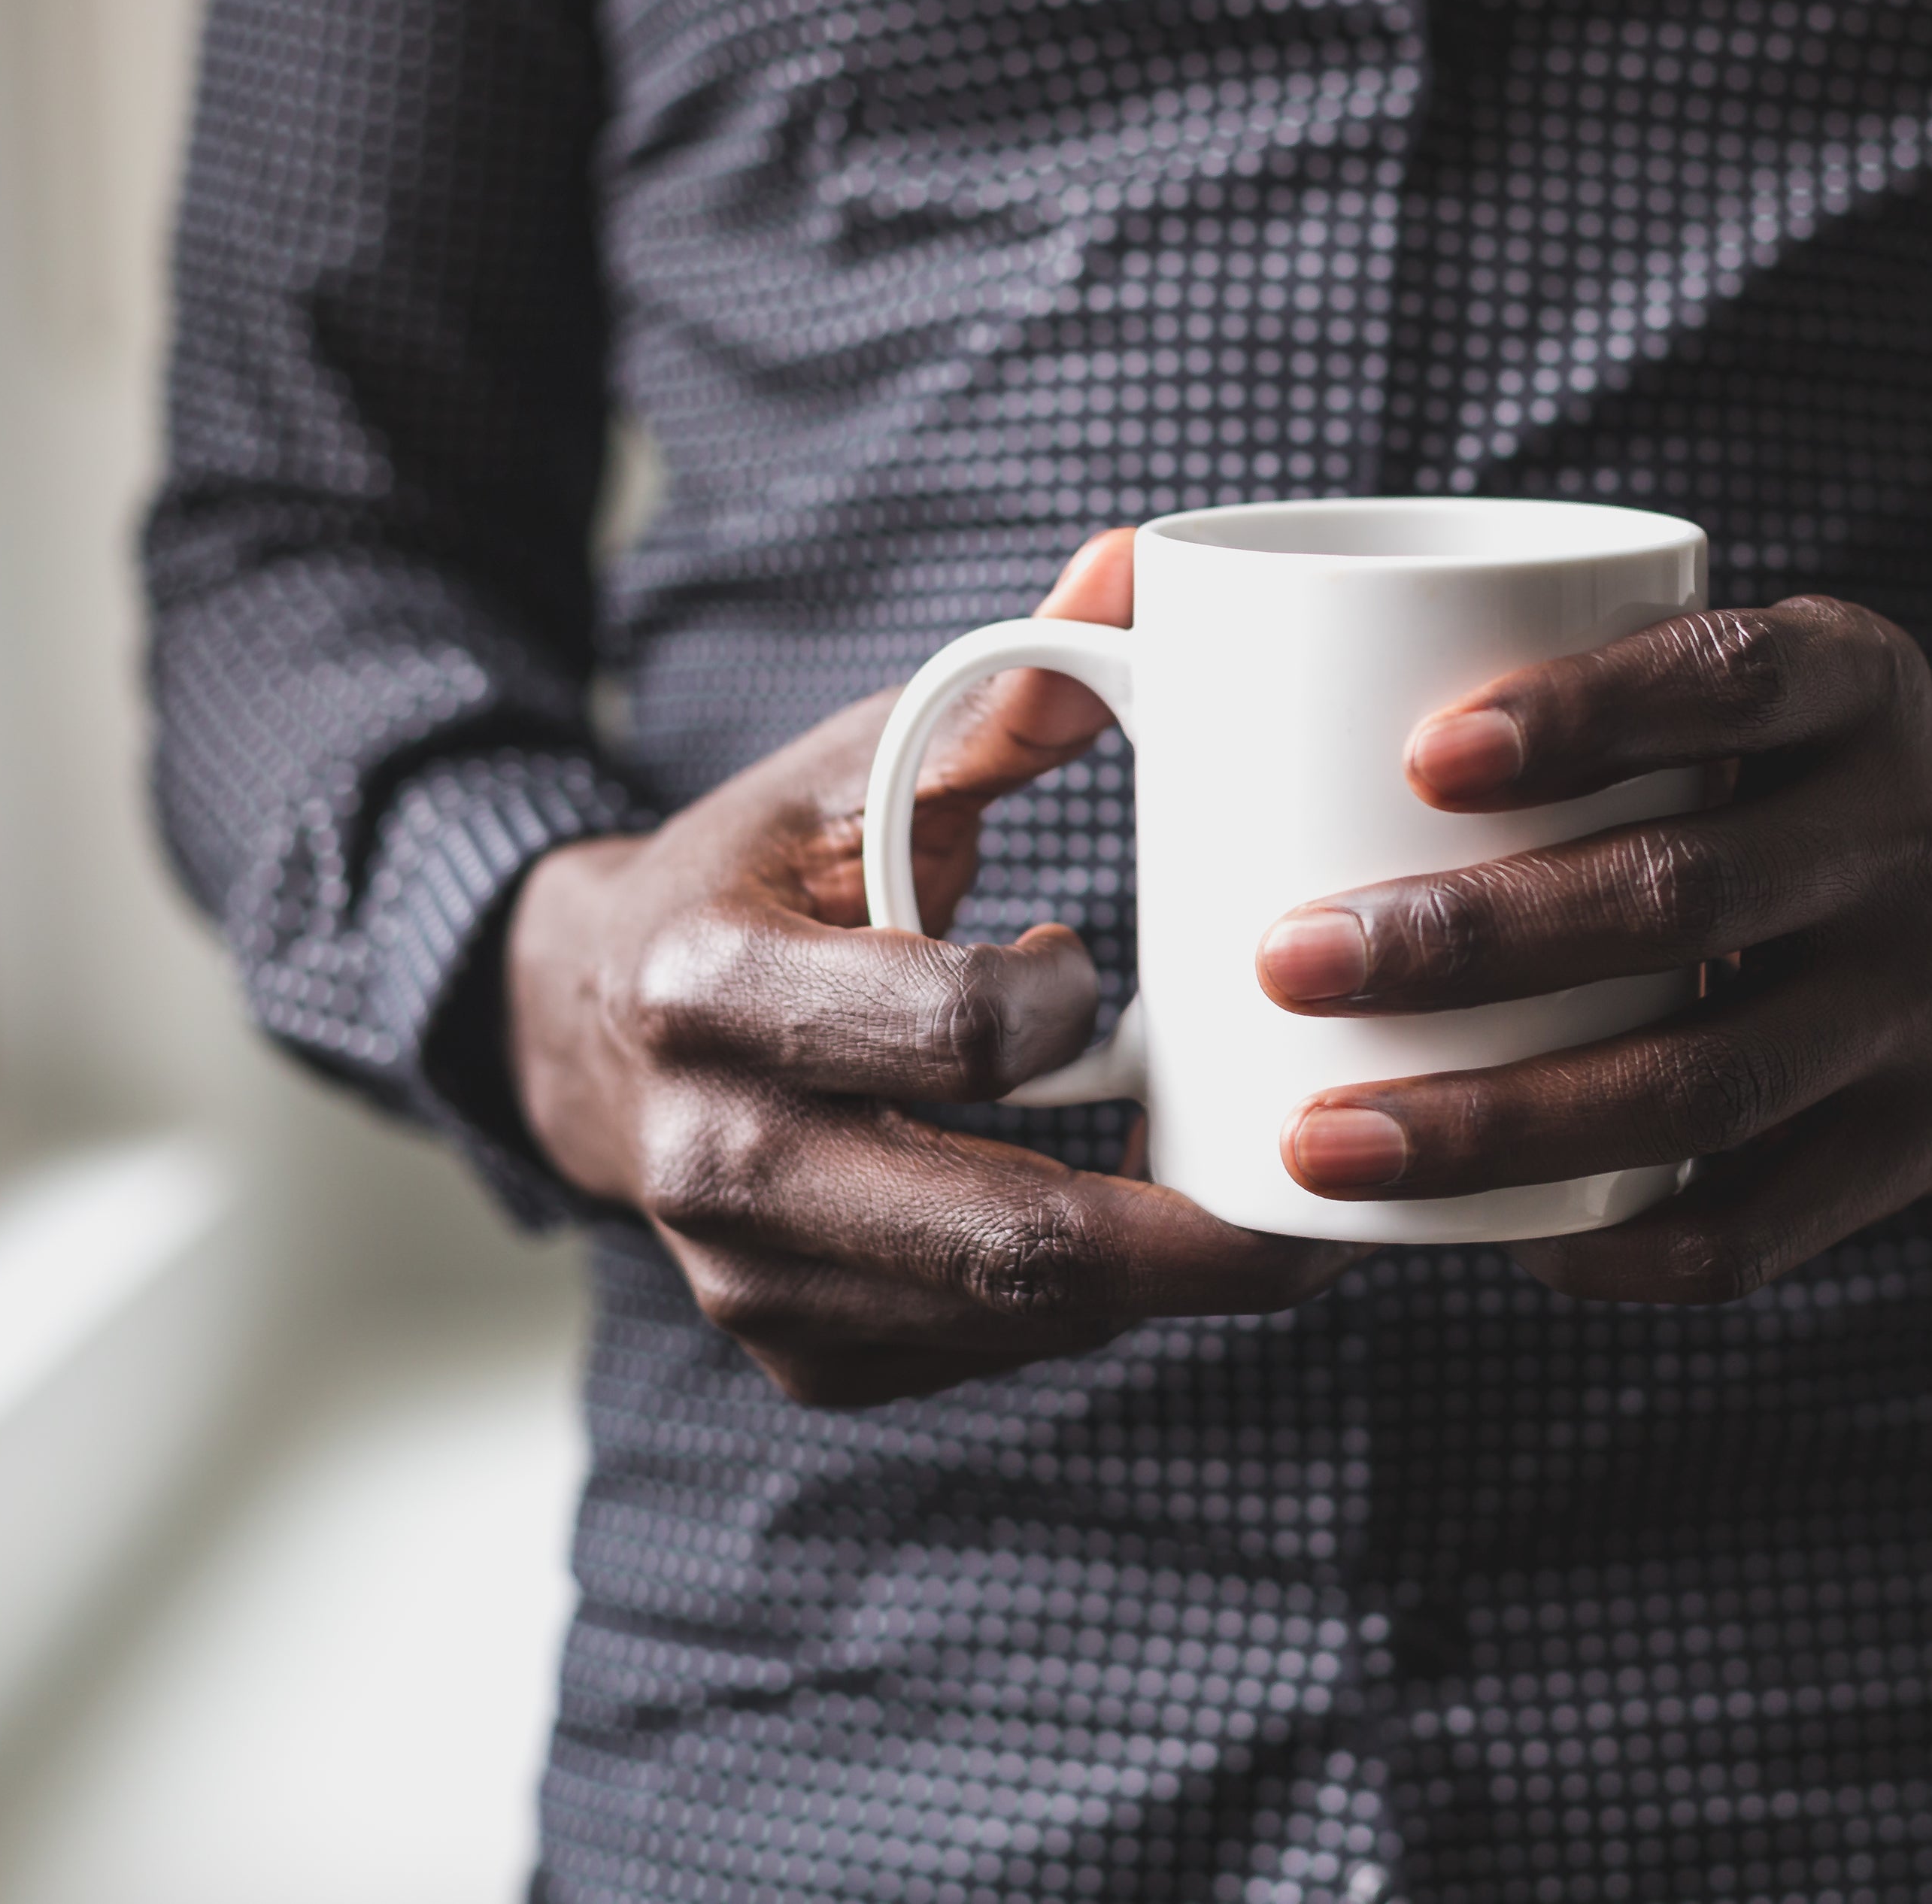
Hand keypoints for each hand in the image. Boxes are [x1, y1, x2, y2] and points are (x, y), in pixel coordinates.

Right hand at [506, 531, 1362, 1405]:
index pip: (954, 1034)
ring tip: (1280, 1217)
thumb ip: (1008, 689)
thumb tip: (1144, 568)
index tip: (1107, 970)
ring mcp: (747, 1281)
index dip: (1073, 1012)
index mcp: (710, 985)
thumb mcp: (858, 769)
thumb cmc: (764, 876)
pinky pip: (979, 1363)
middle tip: (1339, 1209)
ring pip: (1014, 1322)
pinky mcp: (793, 1352)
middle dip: (1199, 1239)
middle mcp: (713, 1159)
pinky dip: (1082, 1313)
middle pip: (1006, 1239)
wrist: (591, 1029)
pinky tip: (1138, 1241)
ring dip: (1161, 1278)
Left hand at [1254, 597, 1931, 1304]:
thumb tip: (1120, 601)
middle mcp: (1906, 838)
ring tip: (1327, 1139)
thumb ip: (1535, 646)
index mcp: (1856, 686)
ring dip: (1505, 1122)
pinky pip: (1761, 1226)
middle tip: (1290, 956)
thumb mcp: (1729, 680)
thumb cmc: (1763, 786)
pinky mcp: (1914, 1148)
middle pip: (1687, 894)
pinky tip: (1495, 1245)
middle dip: (1475, 938)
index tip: (1418, 754)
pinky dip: (1623, 1246)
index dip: (1585, 714)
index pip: (1730, 680)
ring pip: (1707, 1081)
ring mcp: (1920, 1006)